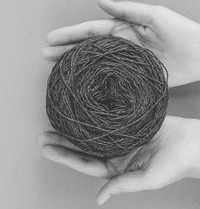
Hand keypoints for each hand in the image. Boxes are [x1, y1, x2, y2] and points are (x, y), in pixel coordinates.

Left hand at [37, 115, 199, 204]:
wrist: (193, 141)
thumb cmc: (176, 163)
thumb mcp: (149, 179)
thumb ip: (124, 186)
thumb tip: (100, 199)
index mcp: (119, 167)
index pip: (85, 162)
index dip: (65, 155)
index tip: (46, 147)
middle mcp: (117, 152)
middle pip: (84, 147)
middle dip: (63, 141)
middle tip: (43, 133)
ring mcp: (122, 136)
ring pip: (92, 131)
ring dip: (74, 127)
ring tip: (56, 120)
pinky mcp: (130, 123)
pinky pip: (108, 118)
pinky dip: (94, 114)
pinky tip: (83, 109)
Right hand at [41, 0, 199, 86]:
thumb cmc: (180, 31)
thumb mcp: (153, 15)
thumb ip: (127, 10)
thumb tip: (101, 1)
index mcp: (123, 30)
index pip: (90, 30)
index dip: (70, 34)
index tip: (50, 37)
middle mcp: (119, 46)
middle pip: (87, 48)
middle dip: (65, 50)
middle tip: (44, 55)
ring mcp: (124, 63)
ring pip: (94, 64)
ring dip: (75, 65)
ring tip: (56, 70)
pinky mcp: (133, 78)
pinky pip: (110, 81)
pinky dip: (95, 83)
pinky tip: (83, 86)